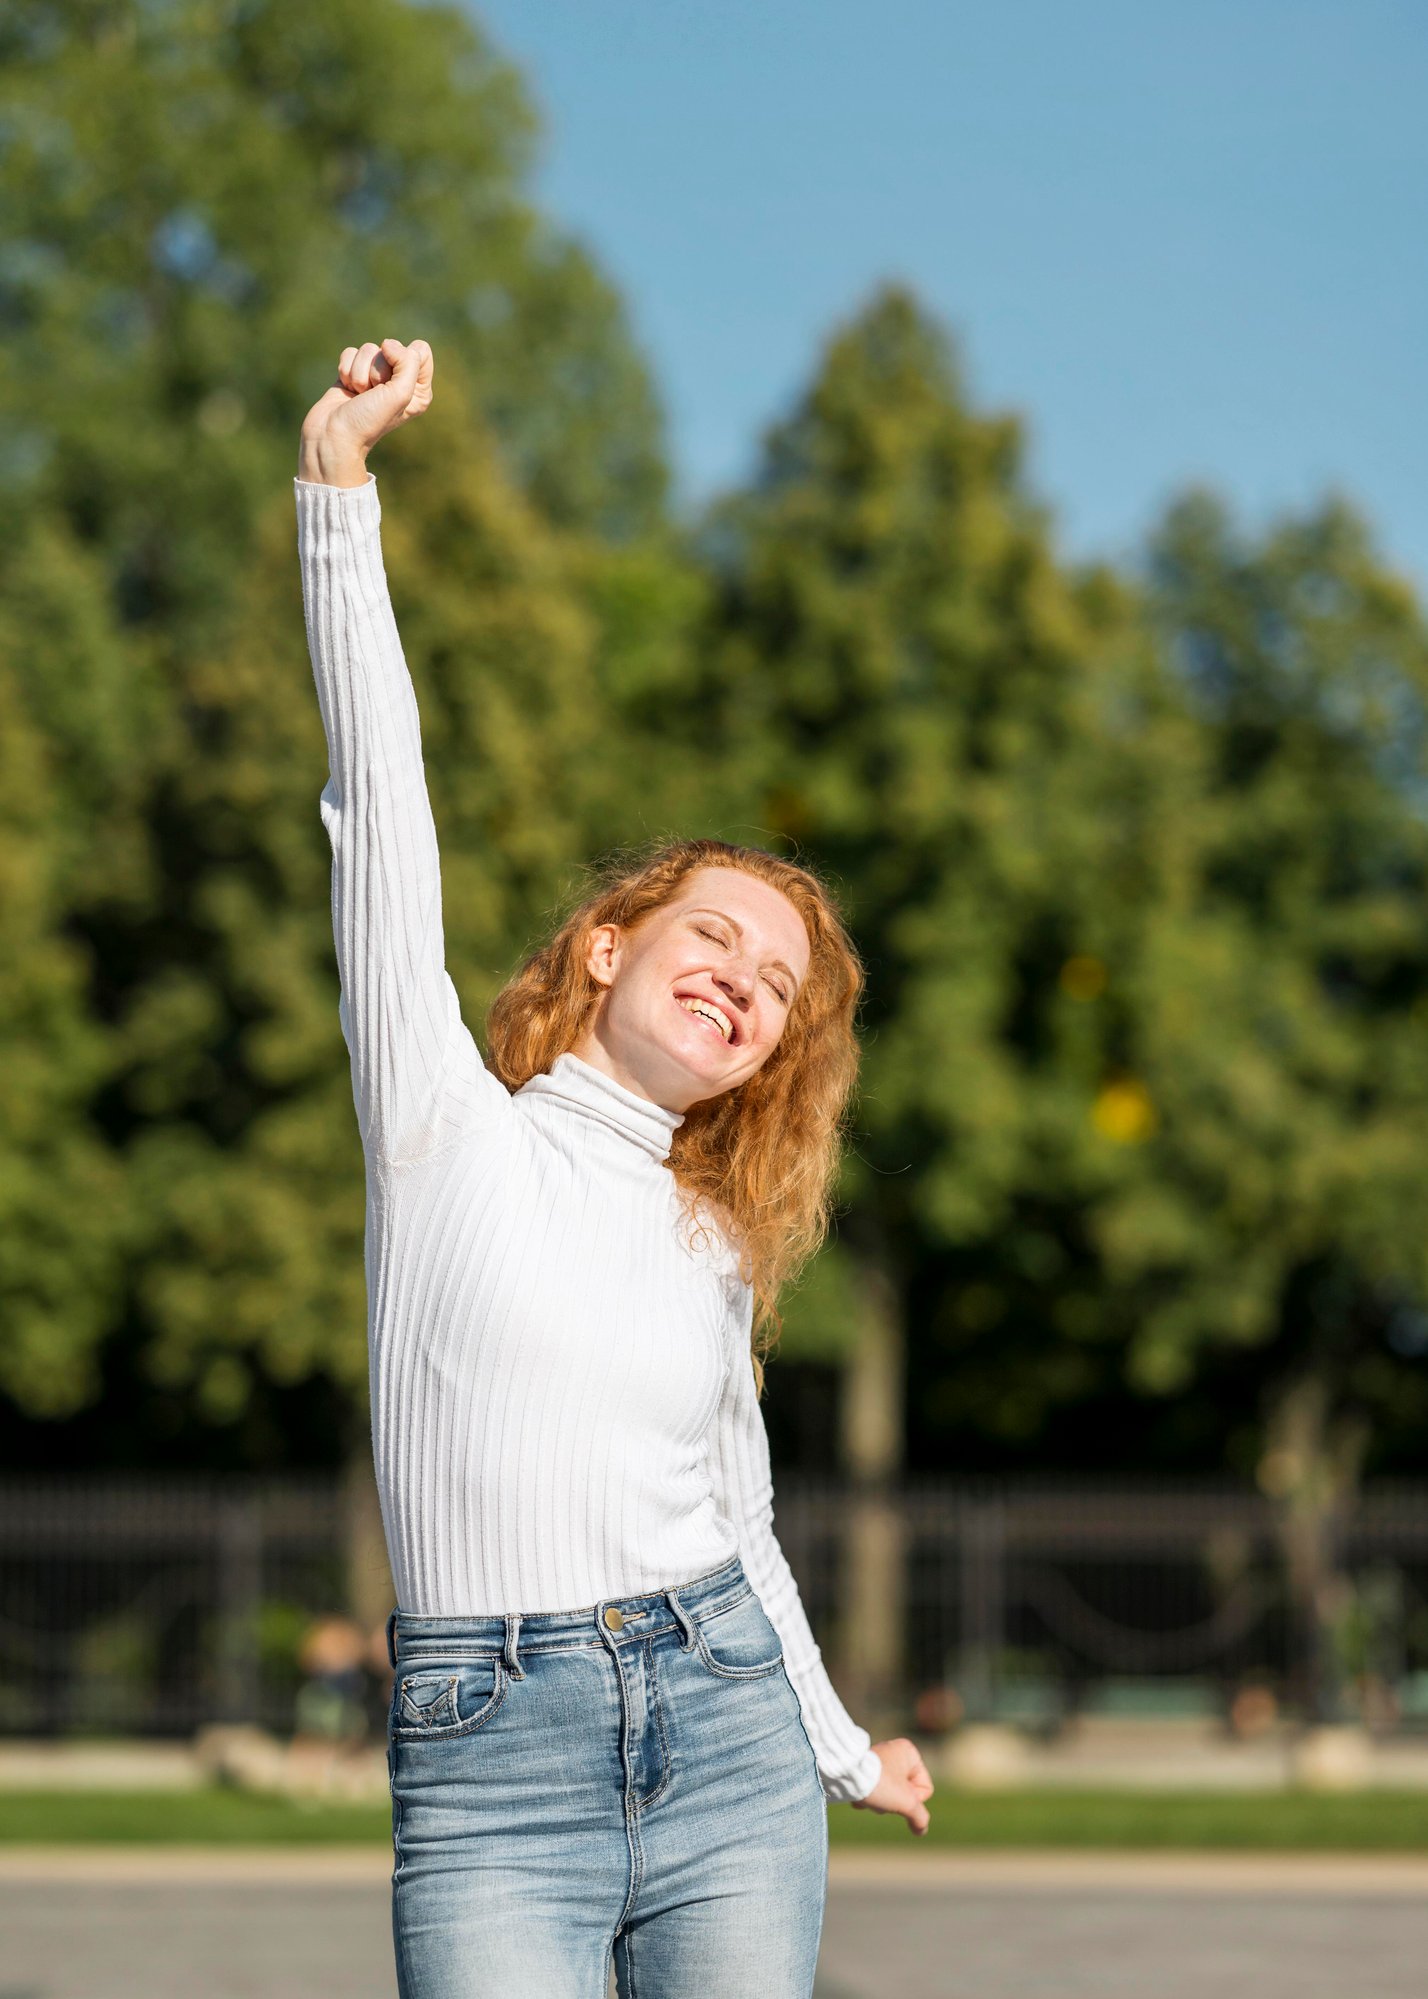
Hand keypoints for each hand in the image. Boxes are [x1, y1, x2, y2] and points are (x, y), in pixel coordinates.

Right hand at [297, 338, 434, 483]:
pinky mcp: (353, 373)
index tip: (391, 383)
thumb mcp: (400, 394)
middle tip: (372, 394)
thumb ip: (407, 362)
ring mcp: (375, 377)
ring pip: (368, 348)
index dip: (403, 359)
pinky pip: (350, 352)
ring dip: (358, 373)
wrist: (333, 436)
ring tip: (358, 395)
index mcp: (418, 388)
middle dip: (377, 369)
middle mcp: (399, 381)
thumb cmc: (369, 420)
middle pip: (391, 346)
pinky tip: (347, 389)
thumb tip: (388, 344)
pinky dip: (345, 370)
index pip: (420, 350)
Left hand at [849, 1738, 934, 1834]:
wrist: (845, 1776)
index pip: (925, 1788)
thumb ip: (920, 1818)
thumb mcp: (907, 1803)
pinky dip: (867, 1797)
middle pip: (905, 1793)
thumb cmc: (880, 1783)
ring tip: (869, 1794)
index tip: (898, 1793)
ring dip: (880, 1802)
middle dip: (893, 1802)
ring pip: (889, 1795)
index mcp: (909, 1752)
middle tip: (882, 1794)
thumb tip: (921, 1830)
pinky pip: (874, 1791)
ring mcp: (878, 1760)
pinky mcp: (863, 1769)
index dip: (913, 1799)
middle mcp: (894, 1751)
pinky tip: (858, 1795)